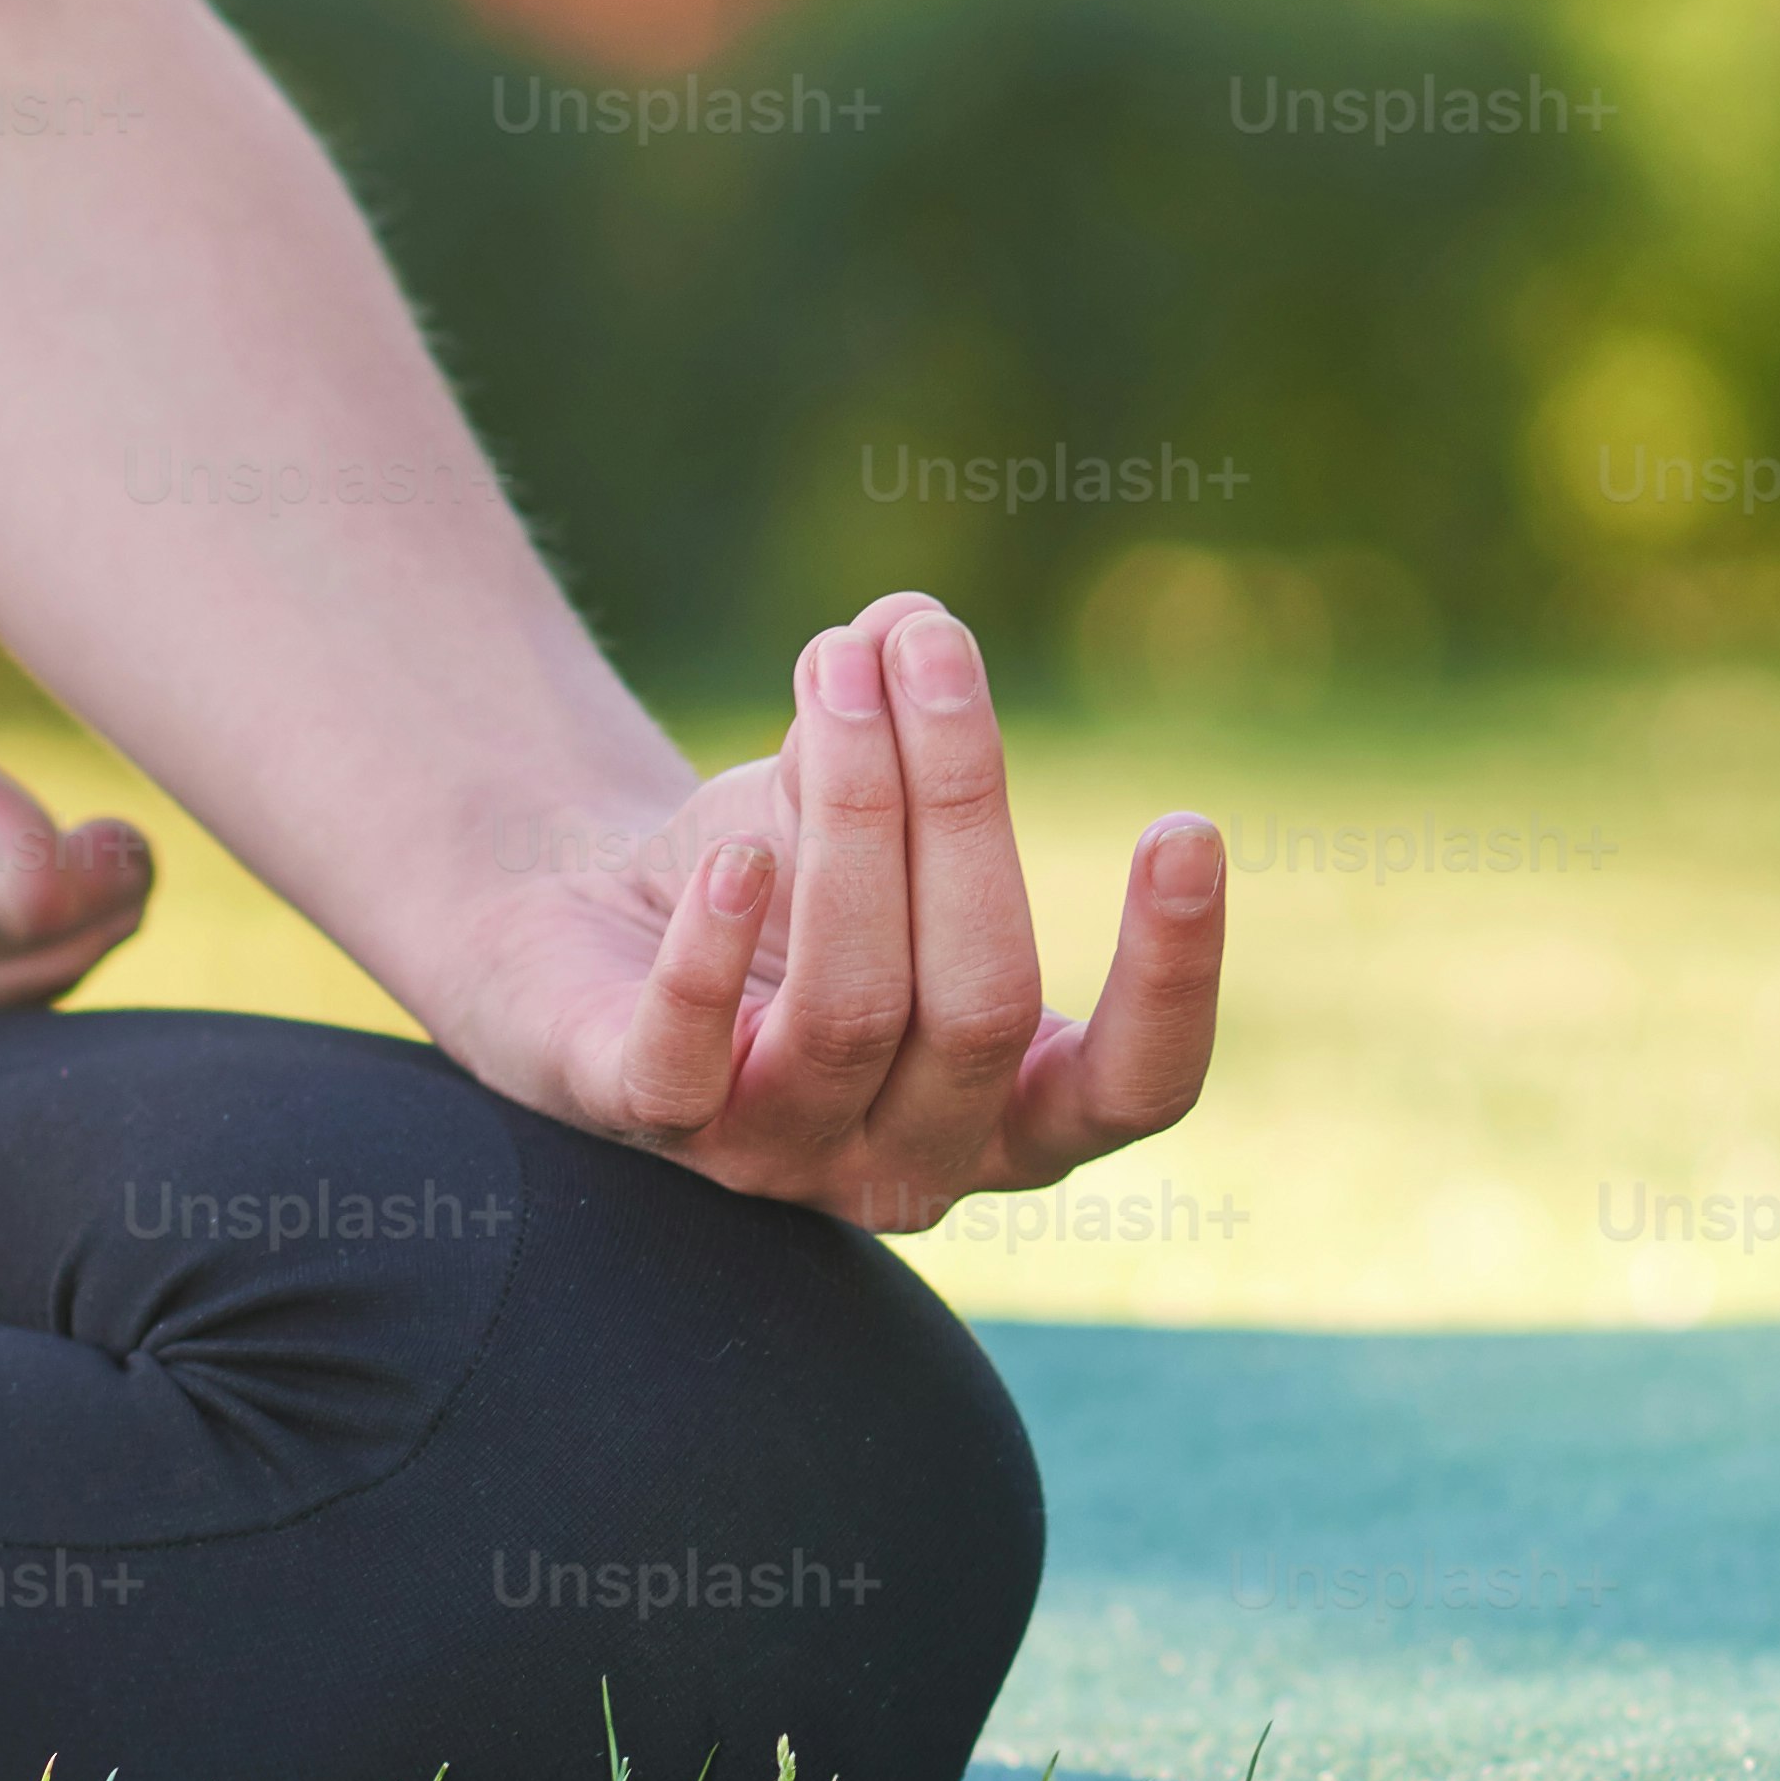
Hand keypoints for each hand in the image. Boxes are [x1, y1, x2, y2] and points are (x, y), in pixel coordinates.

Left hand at [425, 591, 1223, 1232]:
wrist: (593, 929)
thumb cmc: (780, 875)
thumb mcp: (863, 799)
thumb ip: (909, 723)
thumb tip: (913, 619)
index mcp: (1015, 1105)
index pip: (1137, 1089)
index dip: (1173, 978)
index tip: (1187, 824)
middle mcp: (912, 1161)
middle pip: (982, 1008)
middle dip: (962, 807)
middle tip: (929, 650)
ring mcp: (778, 1160)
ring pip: (851, 1014)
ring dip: (852, 821)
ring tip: (833, 672)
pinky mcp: (648, 1131)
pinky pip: (687, 1067)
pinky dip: (714, 958)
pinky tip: (734, 852)